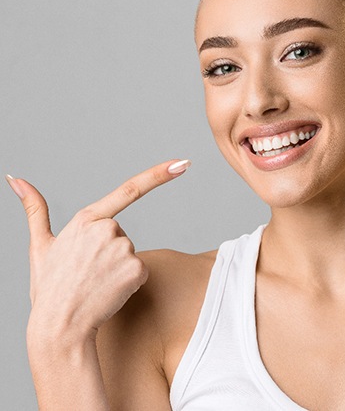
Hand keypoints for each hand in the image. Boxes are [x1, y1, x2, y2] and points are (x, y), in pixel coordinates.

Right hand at [6, 159, 190, 339]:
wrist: (59, 327)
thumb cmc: (49, 288)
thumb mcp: (40, 246)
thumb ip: (34, 209)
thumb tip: (16, 178)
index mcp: (86, 219)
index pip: (129, 190)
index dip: (159, 174)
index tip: (182, 163)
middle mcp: (108, 229)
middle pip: (121, 234)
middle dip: (108, 251)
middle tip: (87, 273)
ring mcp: (124, 249)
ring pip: (129, 253)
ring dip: (117, 268)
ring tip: (94, 283)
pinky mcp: (137, 269)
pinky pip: (140, 271)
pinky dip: (128, 282)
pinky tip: (109, 292)